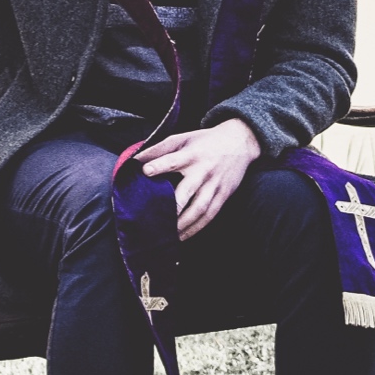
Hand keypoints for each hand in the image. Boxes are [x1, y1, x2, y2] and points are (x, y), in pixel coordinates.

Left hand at [138, 119, 261, 239]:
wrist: (240, 142)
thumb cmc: (205, 141)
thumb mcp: (183, 138)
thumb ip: (159, 149)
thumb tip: (135, 160)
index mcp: (191, 154)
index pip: (173, 161)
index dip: (159, 166)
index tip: (145, 172)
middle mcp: (203, 171)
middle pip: (187, 191)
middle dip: (172, 206)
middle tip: (155, 220)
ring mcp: (214, 185)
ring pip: (199, 209)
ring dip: (183, 224)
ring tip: (167, 235)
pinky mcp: (223, 196)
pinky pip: (209, 216)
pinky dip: (196, 228)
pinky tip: (183, 236)